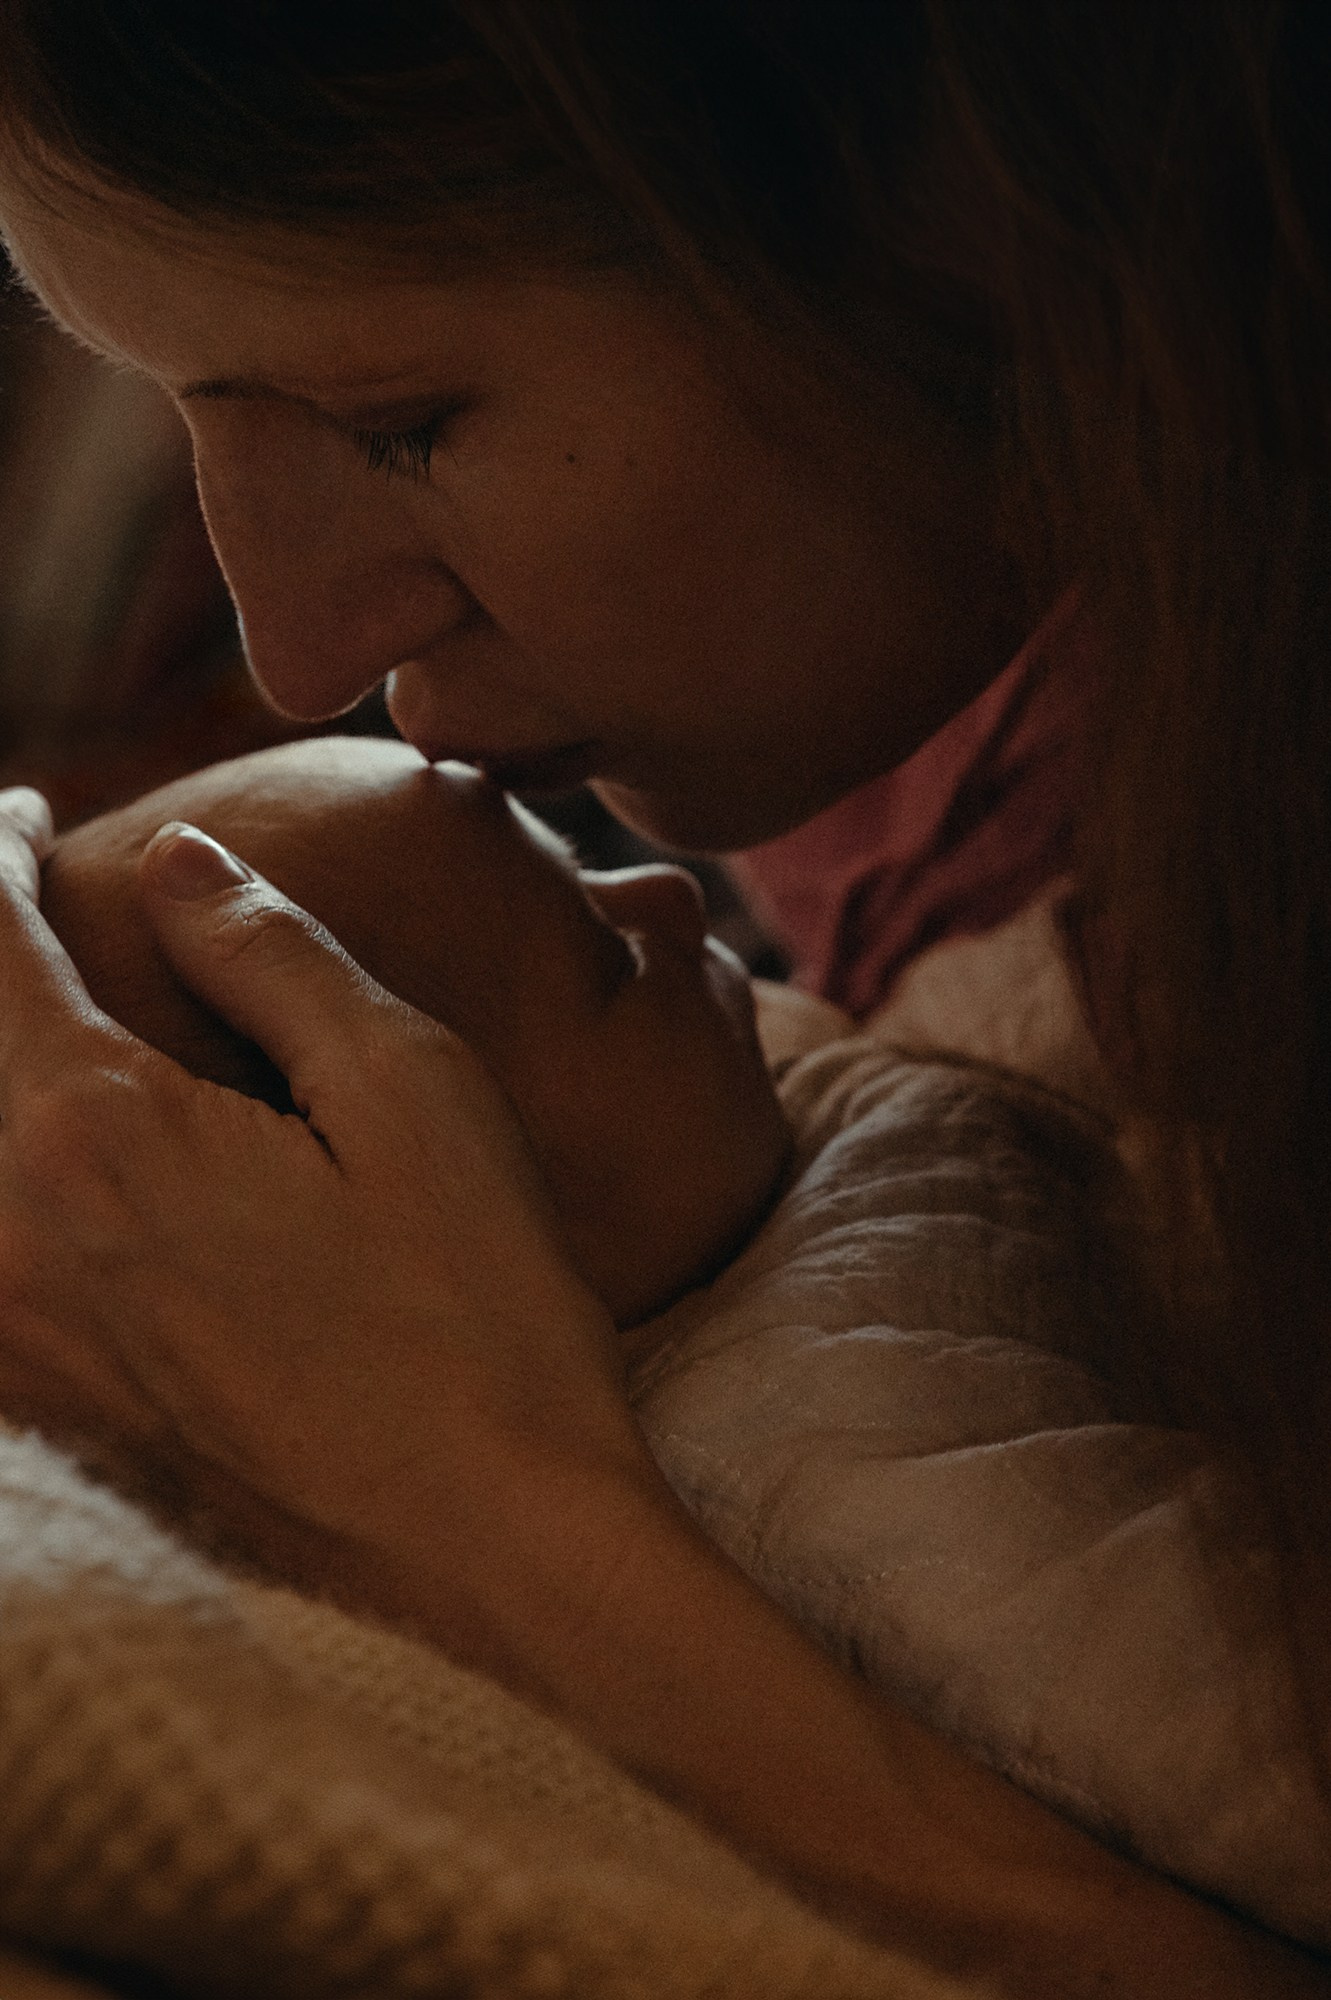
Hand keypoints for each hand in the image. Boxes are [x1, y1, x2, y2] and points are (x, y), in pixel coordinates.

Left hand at [0, 791, 657, 1663]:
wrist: (493, 1558)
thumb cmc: (483, 1316)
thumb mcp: (414, 1091)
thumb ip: (274, 954)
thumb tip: (175, 858)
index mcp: (96, 1135)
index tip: (22, 816)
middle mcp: (9, 1240)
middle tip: (10, 898)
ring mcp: (9, 1346)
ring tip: (29, 1023)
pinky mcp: (39, 1419)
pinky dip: (3, 1182)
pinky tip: (43, 1167)